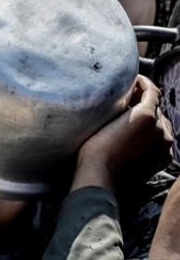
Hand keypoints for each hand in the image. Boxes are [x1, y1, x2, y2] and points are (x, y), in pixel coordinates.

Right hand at [72, 75, 171, 193]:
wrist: (100, 178)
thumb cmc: (95, 150)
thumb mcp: (107, 120)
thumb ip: (126, 106)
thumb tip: (133, 97)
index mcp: (146, 116)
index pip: (151, 91)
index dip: (143, 83)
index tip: (135, 81)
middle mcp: (160, 129)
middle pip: (157, 109)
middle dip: (145, 104)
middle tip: (129, 103)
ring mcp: (164, 145)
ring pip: (160, 125)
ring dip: (149, 122)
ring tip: (132, 123)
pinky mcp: (163, 158)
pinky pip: (161, 141)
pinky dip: (153, 137)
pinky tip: (137, 140)